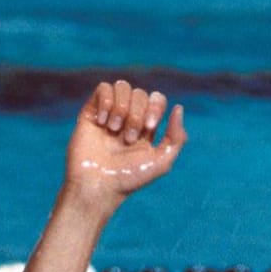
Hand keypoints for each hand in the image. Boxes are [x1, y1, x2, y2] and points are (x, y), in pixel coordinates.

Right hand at [62, 80, 186, 216]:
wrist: (98, 184)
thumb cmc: (129, 178)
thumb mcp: (162, 162)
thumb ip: (176, 137)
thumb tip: (179, 108)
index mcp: (146, 128)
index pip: (157, 99)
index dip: (156, 107)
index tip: (148, 128)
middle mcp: (128, 118)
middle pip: (141, 94)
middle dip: (137, 113)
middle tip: (129, 137)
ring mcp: (109, 114)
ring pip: (123, 86)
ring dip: (122, 107)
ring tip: (114, 129)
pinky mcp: (91, 112)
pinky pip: (103, 88)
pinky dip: (106, 101)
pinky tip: (102, 122)